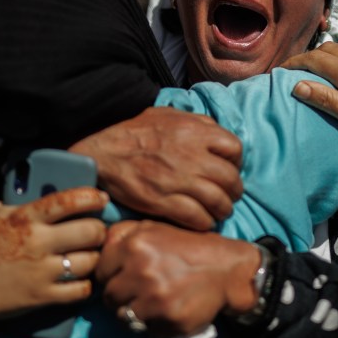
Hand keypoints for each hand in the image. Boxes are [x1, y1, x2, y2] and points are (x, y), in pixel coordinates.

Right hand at [0, 187, 108, 325]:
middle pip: (90, 231)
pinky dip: (86, 285)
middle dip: (98, 229)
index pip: (68, 200)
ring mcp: (43, 271)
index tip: (101, 198)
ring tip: (88, 254)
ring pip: (90, 260)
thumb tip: (38, 190)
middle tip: (96, 230)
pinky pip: (81, 289)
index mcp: (25, 218)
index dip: (91, 197)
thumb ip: (16, 202)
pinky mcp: (44, 296)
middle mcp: (38, 243)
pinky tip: (81, 279)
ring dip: (93, 257)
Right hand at [68, 107, 242, 230]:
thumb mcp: (167, 115)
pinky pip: (197, 218)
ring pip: (218, 201)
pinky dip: (205, 223)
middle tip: (229, 197)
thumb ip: (196, 122)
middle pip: (230, 179)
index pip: (234, 149)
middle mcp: (191, 155)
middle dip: (234, 191)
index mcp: (194, 131)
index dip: (236, 162)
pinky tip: (202, 221)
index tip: (230, 170)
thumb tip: (216, 133)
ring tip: (219, 212)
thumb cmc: (133, 132)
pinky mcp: (163, 202)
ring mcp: (178, 180)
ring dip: (223, 210)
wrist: (102, 152)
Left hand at [97, 220, 259, 337]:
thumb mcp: (156, 228)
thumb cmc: (189, 247)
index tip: (123, 278)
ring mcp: (154, 297)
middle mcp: (141, 270)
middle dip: (121, 297)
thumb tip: (100, 242)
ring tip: (151, 303)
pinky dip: (153, 323)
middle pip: (109, 296)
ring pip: (123, 316)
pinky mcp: (168, 319)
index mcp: (135, 245)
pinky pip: (145, 329)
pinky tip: (166, 310)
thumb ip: (125, 233)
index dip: (110, 276)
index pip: (101, 271)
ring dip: (134, 312)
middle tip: (137, 293)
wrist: (227, 269)